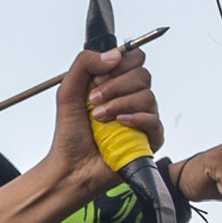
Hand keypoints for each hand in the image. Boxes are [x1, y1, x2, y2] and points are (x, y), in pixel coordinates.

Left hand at [34, 46, 163, 207]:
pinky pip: (154, 120)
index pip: (133, 58)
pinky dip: (135, 118)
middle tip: (94, 100)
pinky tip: (118, 124)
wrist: (71, 167)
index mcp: (115, 83)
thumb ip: (84, 64)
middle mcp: (131, 98)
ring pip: (147, 96)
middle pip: (142, 74)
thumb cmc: (70, 135)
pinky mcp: (150, 138)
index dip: (118, 64)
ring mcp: (142, 117)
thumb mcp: (67, 92)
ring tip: (99, 118)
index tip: (98, 77)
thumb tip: (113, 55)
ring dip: (119, 104)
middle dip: (115, 86)